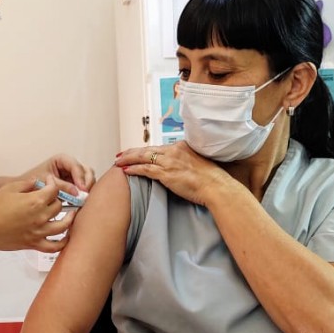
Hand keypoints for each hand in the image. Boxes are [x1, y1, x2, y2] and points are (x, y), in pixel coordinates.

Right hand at [0, 176, 75, 253]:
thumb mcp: (9, 188)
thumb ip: (27, 184)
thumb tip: (38, 182)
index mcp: (35, 201)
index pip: (54, 190)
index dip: (52, 183)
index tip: (49, 181)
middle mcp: (41, 217)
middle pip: (59, 206)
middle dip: (57, 199)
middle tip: (53, 197)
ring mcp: (39, 232)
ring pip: (63, 225)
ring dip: (69, 219)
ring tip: (72, 214)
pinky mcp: (34, 244)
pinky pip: (54, 246)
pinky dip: (63, 242)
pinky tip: (66, 236)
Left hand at [23, 153, 95, 194]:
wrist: (25, 189)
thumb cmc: (32, 182)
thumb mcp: (46, 183)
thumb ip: (61, 187)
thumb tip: (76, 193)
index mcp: (61, 159)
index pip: (75, 166)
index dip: (80, 177)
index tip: (81, 189)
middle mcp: (69, 165)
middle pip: (86, 170)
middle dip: (87, 182)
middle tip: (85, 194)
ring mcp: (73, 175)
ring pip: (88, 178)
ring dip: (87, 188)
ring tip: (82, 198)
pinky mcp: (74, 185)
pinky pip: (83, 187)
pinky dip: (84, 193)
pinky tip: (80, 200)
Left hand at [114, 141, 228, 206]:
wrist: (215, 186)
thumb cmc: (211, 178)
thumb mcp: (198, 163)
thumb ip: (186, 161)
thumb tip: (180, 167)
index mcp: (181, 147)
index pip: (158, 147)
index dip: (144, 150)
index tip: (136, 152)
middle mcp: (173, 151)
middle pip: (146, 149)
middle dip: (131, 152)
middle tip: (119, 155)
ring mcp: (169, 162)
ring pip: (142, 157)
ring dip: (128, 160)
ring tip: (118, 162)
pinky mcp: (166, 173)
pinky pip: (145, 169)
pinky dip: (134, 169)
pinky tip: (125, 171)